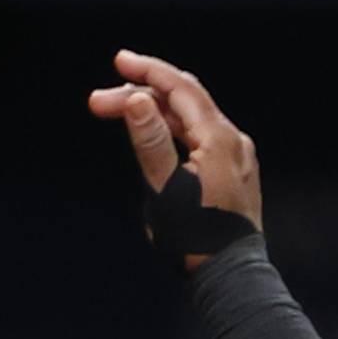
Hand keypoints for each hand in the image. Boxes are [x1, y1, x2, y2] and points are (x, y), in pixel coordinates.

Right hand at [87, 50, 260, 252]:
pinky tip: (153, 132)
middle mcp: (234, 141)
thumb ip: (151, 141)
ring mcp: (237, 156)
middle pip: (185, 101)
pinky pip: (201, 137)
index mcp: (219, 140)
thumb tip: (138, 99)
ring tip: (118, 113)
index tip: (119, 60)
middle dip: (142, 94)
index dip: (148, 71)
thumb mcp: (166, 189)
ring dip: (155, 113)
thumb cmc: (197, 240)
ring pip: (192, 120)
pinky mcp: (233, 171)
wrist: (232, 277)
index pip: (181, 89)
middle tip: (100, 101)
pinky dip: (174, 129)